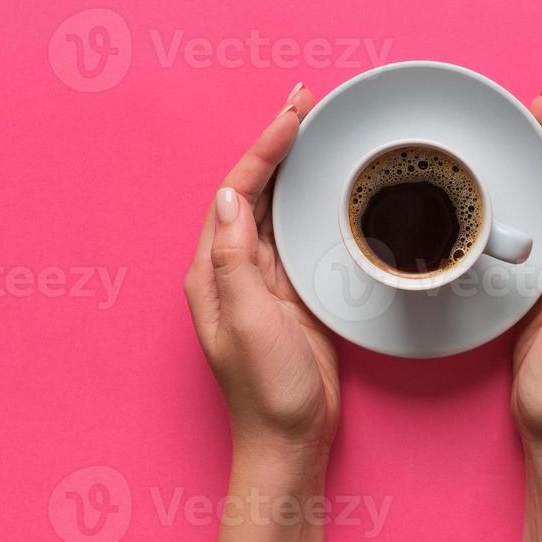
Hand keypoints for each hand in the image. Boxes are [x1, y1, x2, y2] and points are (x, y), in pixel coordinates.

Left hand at [184, 84, 338, 541]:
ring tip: (314, 124)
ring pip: (277, 204)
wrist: (291, 440)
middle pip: (254, 188)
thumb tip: (230, 197)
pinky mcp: (293, 291)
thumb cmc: (267, 391)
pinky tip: (327, 181)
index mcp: (214, 270)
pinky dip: (312, 198)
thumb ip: (237, 259)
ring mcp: (265, 278)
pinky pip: (299, 230)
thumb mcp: (251, 321)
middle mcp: (235, 267)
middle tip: (305, 100)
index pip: (237, 191)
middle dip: (278, 142)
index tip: (292, 116)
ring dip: (294, 163)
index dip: (264, 149)